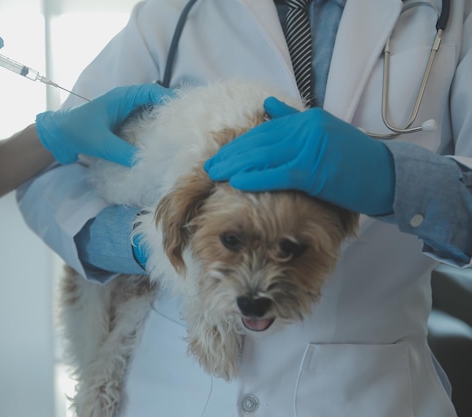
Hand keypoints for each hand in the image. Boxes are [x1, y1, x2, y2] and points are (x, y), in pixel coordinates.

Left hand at [36, 84, 172, 166]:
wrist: (57, 137)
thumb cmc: (76, 132)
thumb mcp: (101, 143)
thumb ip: (123, 152)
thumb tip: (145, 162)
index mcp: (123, 97)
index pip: (152, 91)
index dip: (169, 99)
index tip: (182, 113)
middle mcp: (127, 103)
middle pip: (155, 103)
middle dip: (169, 113)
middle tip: (183, 128)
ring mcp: (125, 115)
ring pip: (150, 116)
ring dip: (160, 125)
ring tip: (175, 138)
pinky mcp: (122, 127)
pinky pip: (142, 127)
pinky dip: (150, 134)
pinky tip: (157, 147)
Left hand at [205, 97, 394, 215]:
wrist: (387, 175)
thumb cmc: (353, 160)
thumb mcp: (322, 132)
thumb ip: (292, 119)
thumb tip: (266, 105)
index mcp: (306, 119)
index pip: (263, 131)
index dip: (239, 144)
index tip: (219, 155)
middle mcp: (306, 128)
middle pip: (259, 142)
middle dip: (231, 155)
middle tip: (209, 167)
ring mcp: (311, 147)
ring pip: (264, 155)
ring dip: (236, 165)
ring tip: (215, 175)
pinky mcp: (315, 169)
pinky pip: (278, 173)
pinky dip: (256, 177)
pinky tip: (237, 182)